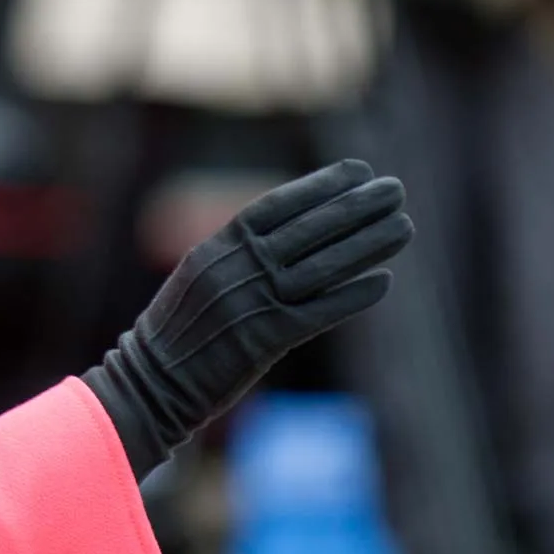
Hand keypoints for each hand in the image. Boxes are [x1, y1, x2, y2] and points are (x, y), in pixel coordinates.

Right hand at [83, 160, 412, 478]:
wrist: (149, 382)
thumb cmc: (176, 331)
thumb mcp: (198, 277)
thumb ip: (237, 255)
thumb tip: (287, 235)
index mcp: (215, 248)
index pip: (276, 206)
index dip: (320, 186)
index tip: (358, 170)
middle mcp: (235, 269)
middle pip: (308, 230)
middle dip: (356, 207)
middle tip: (395, 189)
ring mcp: (251, 303)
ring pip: (322, 267)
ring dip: (368, 245)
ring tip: (404, 227)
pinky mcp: (264, 340)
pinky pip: (318, 312)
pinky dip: (352, 295)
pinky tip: (383, 281)